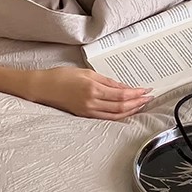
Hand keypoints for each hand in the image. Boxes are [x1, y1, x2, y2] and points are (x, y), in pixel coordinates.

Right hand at [24, 67, 151, 119]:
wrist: (43, 87)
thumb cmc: (62, 76)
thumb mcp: (87, 72)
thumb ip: (107, 81)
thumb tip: (124, 86)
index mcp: (93, 88)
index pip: (121, 93)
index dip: (136, 93)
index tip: (146, 90)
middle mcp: (92, 102)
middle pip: (121, 105)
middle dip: (137, 102)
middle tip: (149, 98)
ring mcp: (88, 111)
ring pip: (116, 114)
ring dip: (131, 110)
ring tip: (141, 105)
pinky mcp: (85, 115)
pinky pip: (107, 118)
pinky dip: (119, 116)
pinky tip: (126, 112)